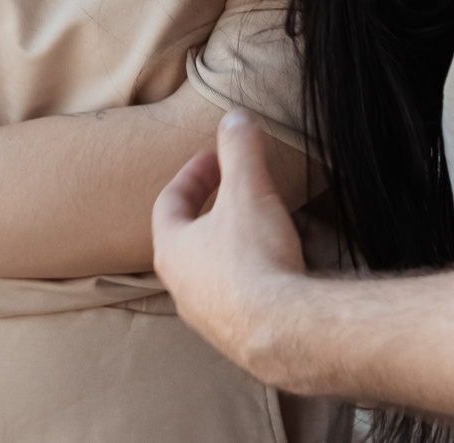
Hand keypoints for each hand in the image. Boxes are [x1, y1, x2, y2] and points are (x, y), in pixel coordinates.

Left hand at [152, 110, 315, 388]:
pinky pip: (236, 299)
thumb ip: (240, 149)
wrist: (284, 332)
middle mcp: (181, 288)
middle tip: (235, 190)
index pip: (169, 203)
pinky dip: (249, 278)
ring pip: (210, 272)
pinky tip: (275, 271)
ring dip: (229, 246)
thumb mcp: (248, 190)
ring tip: (258, 228)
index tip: (216, 159)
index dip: (193, 175)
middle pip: (187, 238)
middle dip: (210, 209)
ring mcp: (208, 317)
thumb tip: (235, 116)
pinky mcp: (237, 336)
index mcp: (172, 250)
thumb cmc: (255, 261)